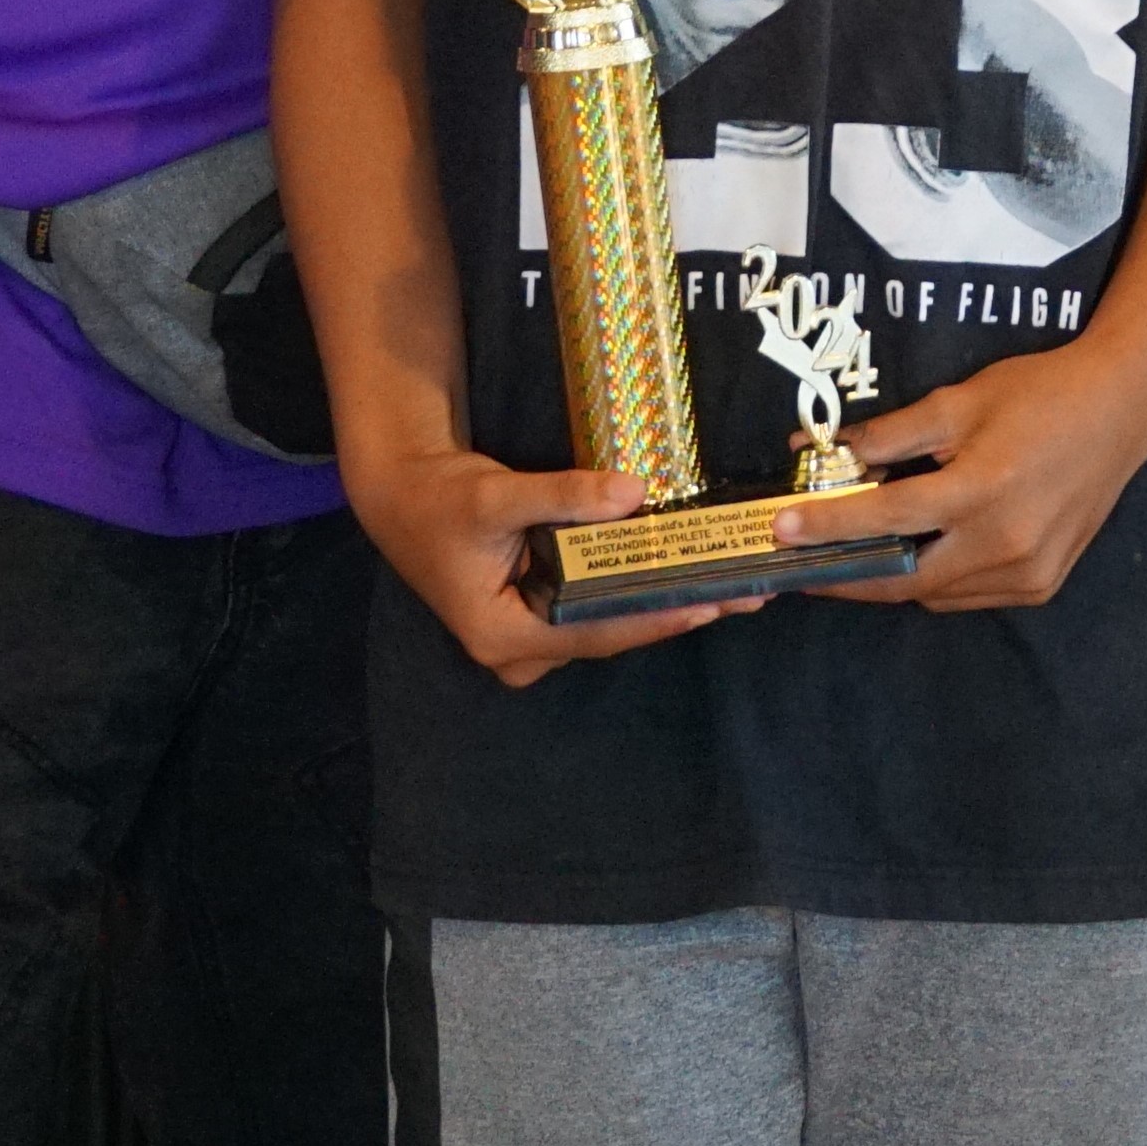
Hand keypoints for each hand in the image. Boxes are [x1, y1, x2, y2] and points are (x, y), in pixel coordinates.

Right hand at [343, 437, 756, 688]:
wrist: (403, 497)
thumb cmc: (441, 500)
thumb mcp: (498, 495)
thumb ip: (565, 495)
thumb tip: (634, 492)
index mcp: (503, 636)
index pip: (594, 631)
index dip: (654, 617)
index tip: (710, 603)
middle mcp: (520, 653)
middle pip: (609, 634)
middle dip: (674, 612)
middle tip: (743, 596)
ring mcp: (530, 641)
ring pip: (605, 625)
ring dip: (660, 602)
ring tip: (728, 585)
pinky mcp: (539, 620)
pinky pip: (595, 611)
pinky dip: (634, 591)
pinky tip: (682, 574)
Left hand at [788, 333, 1146, 611]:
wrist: (1120, 411)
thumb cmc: (1038, 394)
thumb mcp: (959, 401)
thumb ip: (889, 435)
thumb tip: (820, 450)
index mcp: (982, 490)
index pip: (888, 519)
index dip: (829, 526)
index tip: (781, 531)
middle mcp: (1005, 543)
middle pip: (904, 579)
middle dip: (849, 576)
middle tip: (807, 565)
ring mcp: (1029, 572)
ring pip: (935, 594)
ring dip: (893, 579)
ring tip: (858, 555)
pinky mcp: (1042, 585)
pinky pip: (969, 595)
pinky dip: (937, 580)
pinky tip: (923, 554)